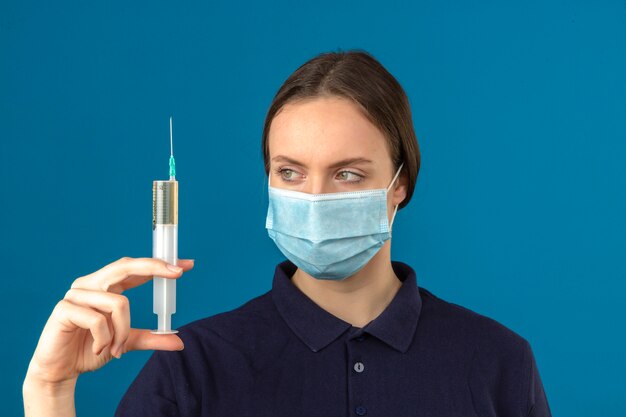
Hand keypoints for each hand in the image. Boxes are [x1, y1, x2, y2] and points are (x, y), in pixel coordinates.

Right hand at [24, 256, 193, 386]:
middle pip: (125, 266)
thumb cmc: (91, 349)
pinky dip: (105, 338)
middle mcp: (91, 283)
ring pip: (118, 302)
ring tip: (115, 348)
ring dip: (122, 330)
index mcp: (106, 286)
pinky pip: (98, 320)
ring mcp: (76, 294)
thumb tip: (179, 342)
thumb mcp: (127, 342)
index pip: (135, 269)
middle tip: (177, 273)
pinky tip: (99, 348)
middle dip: (154, 267)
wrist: (61, 371)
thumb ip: (150, 338)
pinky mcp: (64, 308)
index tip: (186, 265)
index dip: (159, 264)